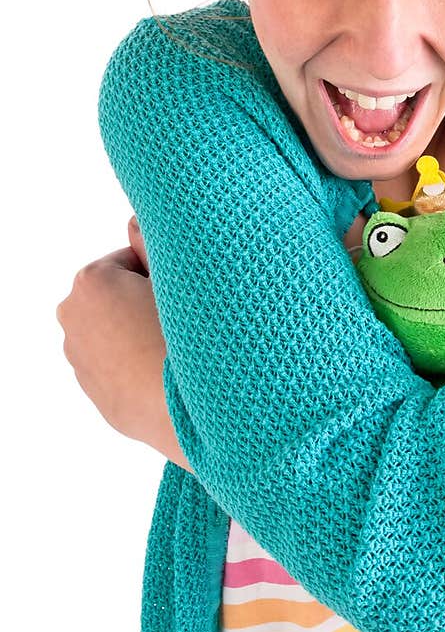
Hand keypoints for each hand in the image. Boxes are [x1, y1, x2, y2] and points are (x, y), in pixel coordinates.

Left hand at [56, 217, 172, 451]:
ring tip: (171, 348)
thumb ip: (152, 241)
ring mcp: (78, 355)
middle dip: (143, 300)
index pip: (132, 258)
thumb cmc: (182, 341)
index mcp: (90, 282)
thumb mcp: (176, 277)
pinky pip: (116, 359)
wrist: (183, 411)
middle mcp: (73, 316)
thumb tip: (136, 221)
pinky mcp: (90, 387)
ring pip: (115, 327)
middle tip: (179, 321)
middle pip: (117, 293)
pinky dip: (135, 360)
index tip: (180, 293)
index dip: (162, 273)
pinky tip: (160, 369)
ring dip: (138, 330)